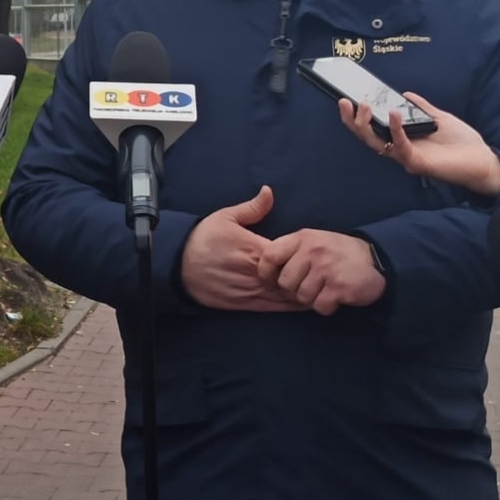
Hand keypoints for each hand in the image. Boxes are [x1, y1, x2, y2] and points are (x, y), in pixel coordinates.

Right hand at [180, 186, 305, 311]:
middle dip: (305, 277)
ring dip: (301, 293)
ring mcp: (249, 290)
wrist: (178, 264)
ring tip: (317, 290)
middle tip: (320, 274)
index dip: (302, 256)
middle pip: (290, 278)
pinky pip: (273, 308)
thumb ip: (252, 208)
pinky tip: (301, 303)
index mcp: (252, 248)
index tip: (310, 255)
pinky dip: (288, 306)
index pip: (288, 255)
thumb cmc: (203, 238)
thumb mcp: (225, 216)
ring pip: (284, 296)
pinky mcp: (243, 304)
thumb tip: (269, 191)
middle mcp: (253, 272)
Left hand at [258, 229, 385, 314]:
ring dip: (312, 299)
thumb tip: (266, 270)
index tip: (271, 280)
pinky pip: (320, 306)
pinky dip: (327, 307)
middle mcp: (312, 251)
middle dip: (294, 290)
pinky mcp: (339, 287)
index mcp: (302, 238)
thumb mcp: (314, 240)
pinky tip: (336, 297)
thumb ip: (292, 250)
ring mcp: (326, 269)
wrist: (377, 259)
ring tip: (325, 289)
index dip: (266, 272)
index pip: (270, 255)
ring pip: (302, 296)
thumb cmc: (339, 252)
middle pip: (285, 282)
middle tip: (309, 287)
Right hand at [337, 94, 499, 195]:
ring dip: (365, 125)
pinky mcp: (418, 163)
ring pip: (376, 144)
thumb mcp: (440, 118)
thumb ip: (422, 108)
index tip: (349, 99)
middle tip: (345, 102)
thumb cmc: (464, 144)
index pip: (374, 129)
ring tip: (363, 106)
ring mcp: (407, 158)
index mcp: (403, 140)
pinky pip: (400, 147)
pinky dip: (395, 129)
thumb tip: (406, 94)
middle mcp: (400, 150)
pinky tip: (393, 114)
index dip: (358, 116)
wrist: (484, 162)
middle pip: (367, 137)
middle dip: (352, 121)